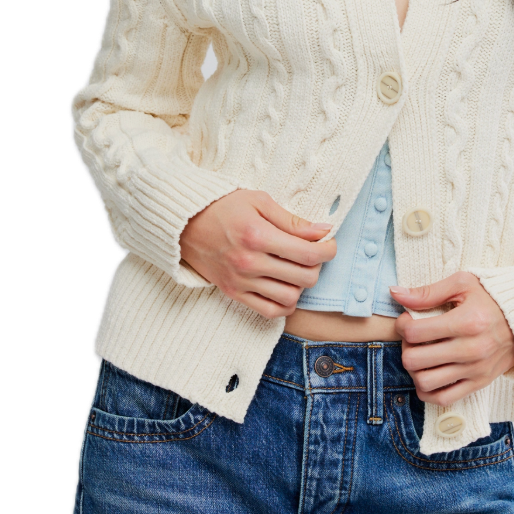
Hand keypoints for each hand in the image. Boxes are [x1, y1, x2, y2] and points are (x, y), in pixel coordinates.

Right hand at [179, 188, 336, 317]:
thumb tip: (324, 231)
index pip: (308, 253)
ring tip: (296, 270)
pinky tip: (285, 288)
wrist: (184, 223)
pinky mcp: (233, 293)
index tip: (329, 244)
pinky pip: (269, 311)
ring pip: (290, 298)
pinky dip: (284, 304)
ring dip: (301, 286)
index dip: (328, 250)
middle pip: (304, 278)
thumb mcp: (259, 202)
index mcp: (257, 235)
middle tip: (312, 254)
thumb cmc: (223, 206)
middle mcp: (249, 262)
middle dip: (317, 266)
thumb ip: (292, 220)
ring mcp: (240, 281)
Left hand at [390, 271, 513, 407]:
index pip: (414, 332)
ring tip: (421, 355)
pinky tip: (429, 374)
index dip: (402, 325)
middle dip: (406, 347)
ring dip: (415, 370)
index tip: (408, 320)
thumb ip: (428, 292)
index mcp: (466, 322)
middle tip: (413, 338)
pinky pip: (443, 399)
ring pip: (425, 382)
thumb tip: (395, 293)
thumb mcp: (463, 284)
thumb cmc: (493, 298)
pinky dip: (428, 391)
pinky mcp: (479, 383)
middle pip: (414, 360)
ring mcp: (475, 370)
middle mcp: (471, 349)